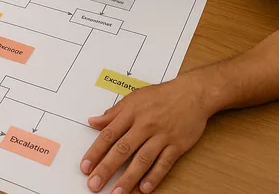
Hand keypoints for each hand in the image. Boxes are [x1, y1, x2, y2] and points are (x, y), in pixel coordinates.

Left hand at [81, 75, 212, 192]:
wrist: (192, 94)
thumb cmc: (161, 96)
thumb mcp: (133, 98)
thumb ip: (113, 113)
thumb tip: (93, 122)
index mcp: (131, 113)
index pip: (108, 135)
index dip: (95, 152)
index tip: (85, 166)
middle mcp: (144, 125)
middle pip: (122, 150)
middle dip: (106, 168)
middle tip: (94, 184)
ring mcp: (161, 136)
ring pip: (142, 160)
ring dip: (128, 178)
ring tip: (117, 192)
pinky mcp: (177, 145)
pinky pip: (164, 163)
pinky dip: (154, 176)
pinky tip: (145, 188)